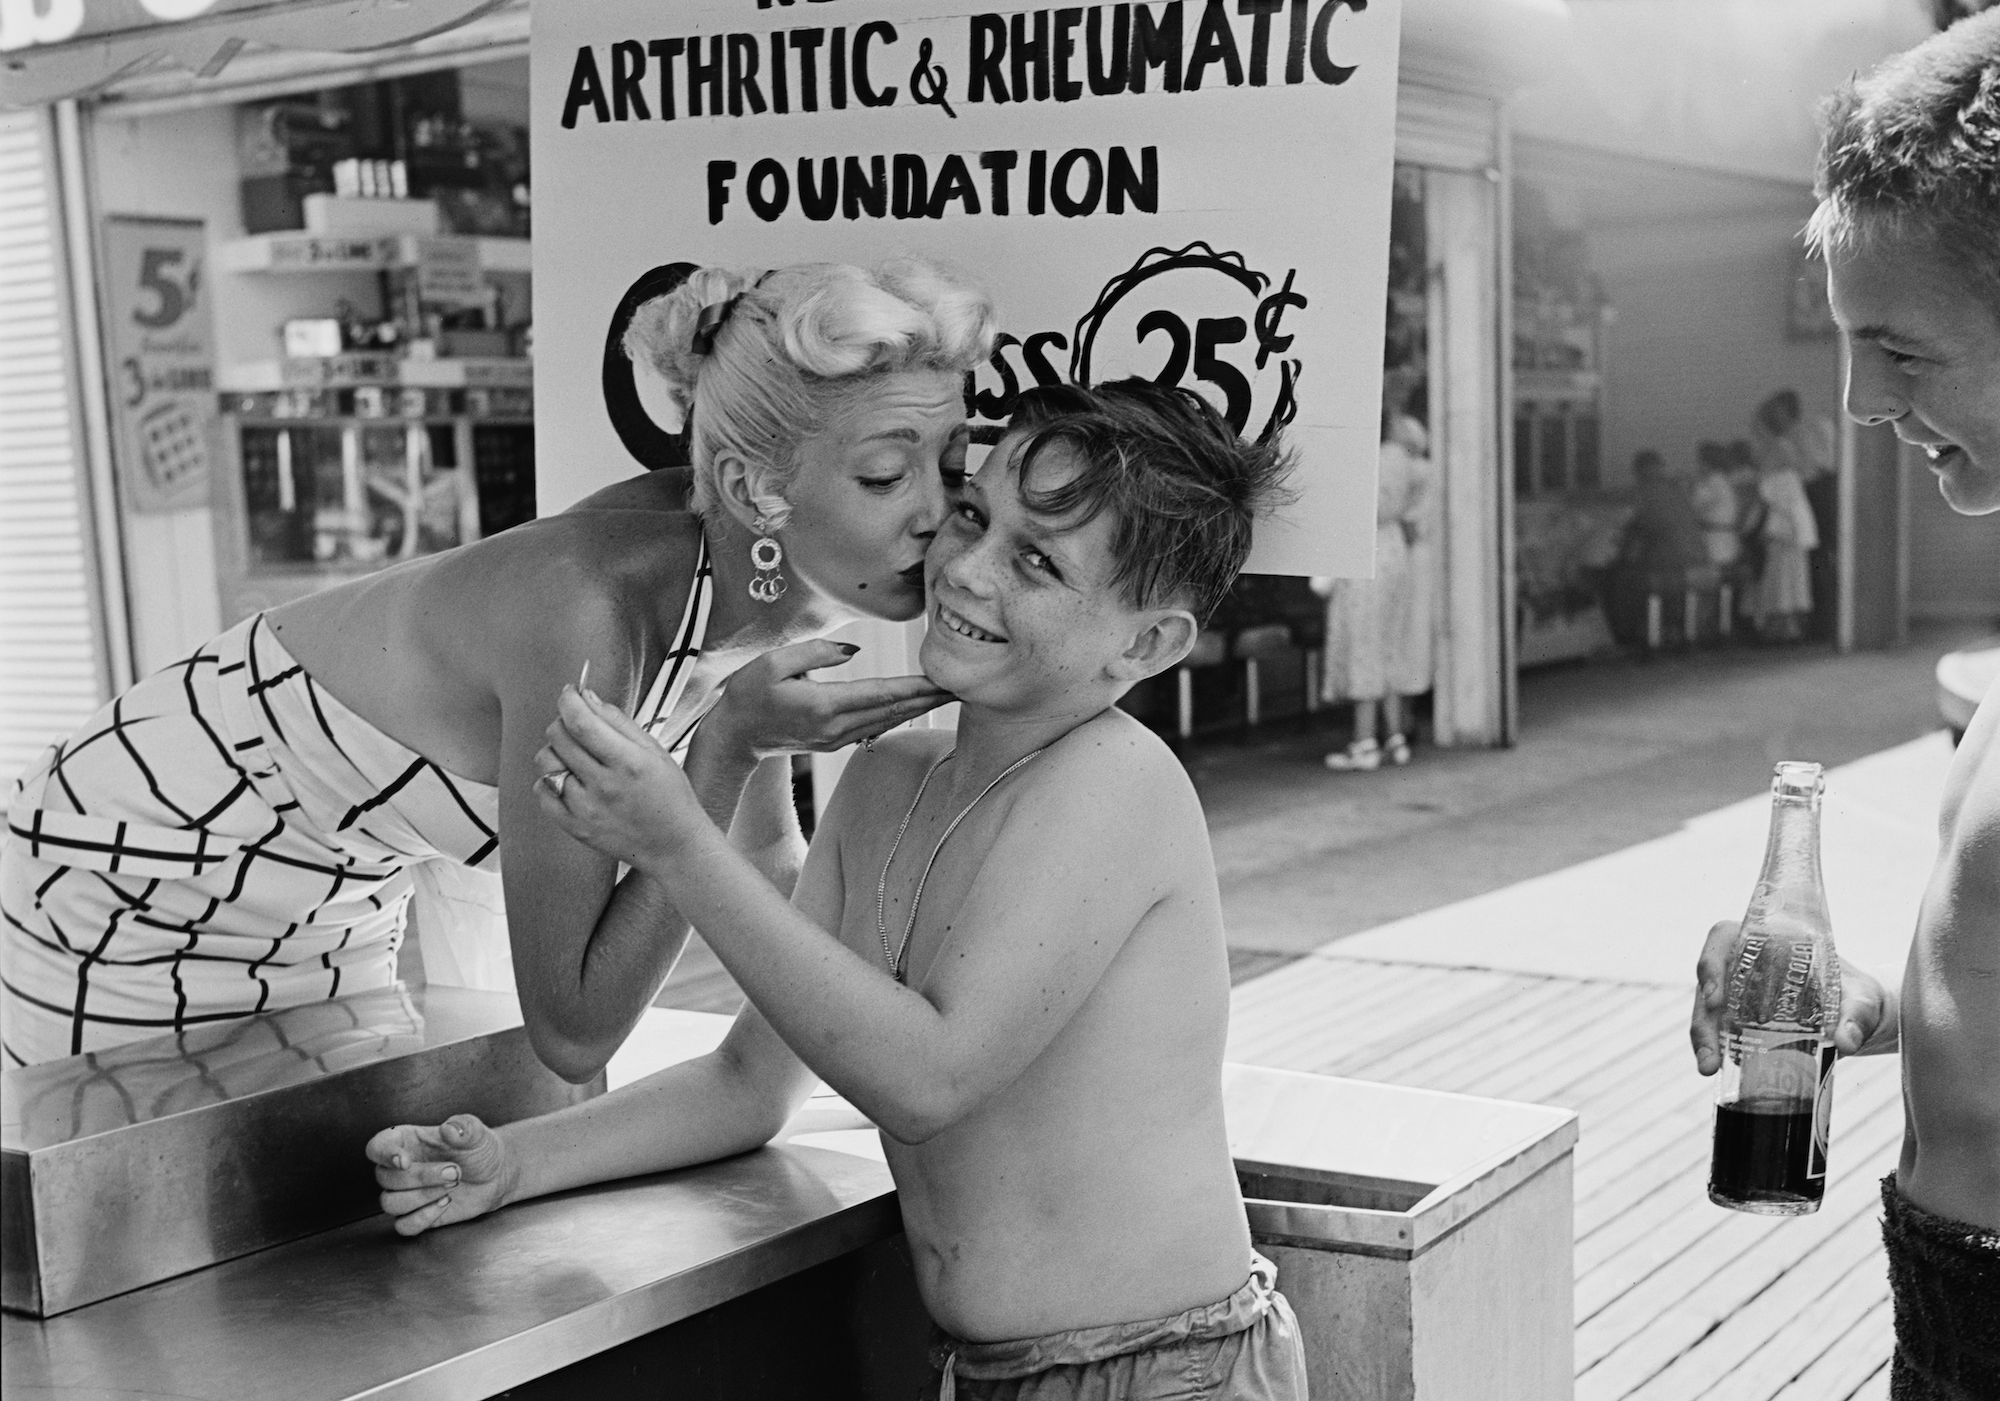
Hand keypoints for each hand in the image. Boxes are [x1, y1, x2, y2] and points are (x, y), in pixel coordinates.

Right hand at [366, 1113, 512, 1236]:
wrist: (494, 1174)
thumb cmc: (478, 1149)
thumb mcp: (476, 1133)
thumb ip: (464, 1127)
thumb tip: (450, 1129)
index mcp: (407, 1141)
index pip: (377, 1147)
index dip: (384, 1154)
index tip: (404, 1161)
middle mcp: (400, 1169)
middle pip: (385, 1178)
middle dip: (421, 1177)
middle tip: (454, 1171)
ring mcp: (405, 1194)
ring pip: (389, 1203)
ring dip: (421, 1197)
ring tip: (452, 1187)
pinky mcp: (415, 1216)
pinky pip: (403, 1226)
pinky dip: (423, 1218)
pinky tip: (445, 1203)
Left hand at [537, 685, 707, 869]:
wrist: (673, 845)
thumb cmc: (670, 797)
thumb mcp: (655, 751)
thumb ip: (619, 722)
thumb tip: (587, 697)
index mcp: (628, 763)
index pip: (582, 722)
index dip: (569, 700)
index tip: (569, 693)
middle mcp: (604, 786)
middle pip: (559, 737)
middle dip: (563, 722)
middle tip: (577, 725)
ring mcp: (586, 809)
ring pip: (546, 762)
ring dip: (555, 751)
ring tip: (575, 756)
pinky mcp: (575, 827)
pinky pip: (542, 792)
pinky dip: (549, 780)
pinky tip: (569, 779)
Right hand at [704, 640, 950, 762]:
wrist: (735, 736)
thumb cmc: (750, 693)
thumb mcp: (774, 663)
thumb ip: (816, 652)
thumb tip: (853, 650)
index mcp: (824, 706)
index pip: (882, 694)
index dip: (917, 687)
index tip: (946, 680)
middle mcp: (836, 727)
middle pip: (894, 710)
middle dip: (930, 698)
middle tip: (965, 684)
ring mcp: (838, 738)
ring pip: (889, 721)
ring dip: (920, 707)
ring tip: (949, 693)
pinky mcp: (836, 741)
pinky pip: (876, 726)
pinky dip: (900, 714)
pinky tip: (917, 705)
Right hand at [1690, 920, 1896, 1074]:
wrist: (1860, 1014)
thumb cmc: (1857, 993)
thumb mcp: (1862, 999)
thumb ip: (1857, 1015)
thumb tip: (1845, 1042)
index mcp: (1766, 942)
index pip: (1723, 937)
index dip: (1711, 962)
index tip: (1717, 997)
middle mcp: (1744, 964)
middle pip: (1708, 981)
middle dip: (1703, 1019)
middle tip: (1710, 1053)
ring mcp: (1738, 992)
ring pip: (1707, 1009)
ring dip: (1703, 1038)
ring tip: (1708, 1068)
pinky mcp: (1740, 1018)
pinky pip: (1718, 1029)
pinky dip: (1715, 1049)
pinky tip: (1717, 1068)